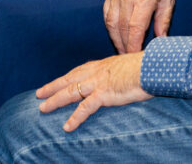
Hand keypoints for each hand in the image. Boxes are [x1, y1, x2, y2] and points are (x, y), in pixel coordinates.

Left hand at [36, 53, 151, 131]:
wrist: (152, 66)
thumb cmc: (147, 67)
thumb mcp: (130, 67)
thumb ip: (121, 73)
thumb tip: (124, 78)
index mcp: (102, 65)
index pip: (78, 71)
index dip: (65, 77)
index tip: (56, 82)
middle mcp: (96, 72)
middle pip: (68, 80)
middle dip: (52, 87)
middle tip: (39, 94)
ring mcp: (98, 82)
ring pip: (70, 92)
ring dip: (55, 101)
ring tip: (42, 109)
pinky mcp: (104, 94)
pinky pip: (85, 108)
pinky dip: (75, 118)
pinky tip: (67, 127)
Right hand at [103, 0, 176, 53]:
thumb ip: (163, 21)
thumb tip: (161, 40)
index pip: (134, 29)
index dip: (133, 45)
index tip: (134, 56)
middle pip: (121, 28)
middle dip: (124, 46)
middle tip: (127, 58)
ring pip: (111, 22)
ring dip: (114, 38)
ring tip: (121, 49)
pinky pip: (106, 12)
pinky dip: (109, 25)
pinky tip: (115, 34)